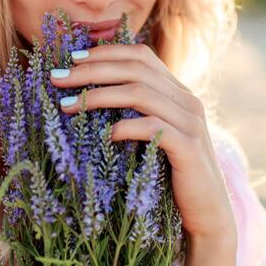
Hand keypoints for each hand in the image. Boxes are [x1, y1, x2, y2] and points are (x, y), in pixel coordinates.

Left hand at [50, 43, 236, 242]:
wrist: (207, 212)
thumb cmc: (172, 176)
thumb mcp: (154, 136)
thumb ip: (137, 113)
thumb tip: (91, 95)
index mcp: (179, 93)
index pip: (141, 56)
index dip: (106, 53)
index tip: (72, 58)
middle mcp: (187, 100)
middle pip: (135, 69)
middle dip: (92, 70)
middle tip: (58, 77)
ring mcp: (190, 122)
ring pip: (140, 93)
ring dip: (98, 95)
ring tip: (67, 105)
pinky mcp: (189, 147)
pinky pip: (152, 127)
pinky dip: (125, 126)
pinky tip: (105, 135)